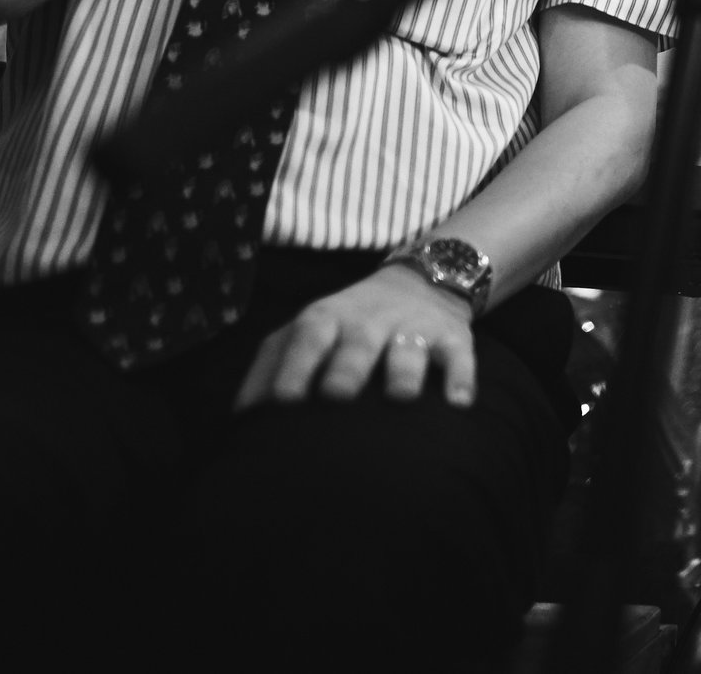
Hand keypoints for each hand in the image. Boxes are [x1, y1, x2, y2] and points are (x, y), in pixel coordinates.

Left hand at [235, 265, 476, 410]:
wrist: (422, 281)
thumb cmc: (346, 324)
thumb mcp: (305, 331)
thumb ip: (270, 368)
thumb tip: (239, 419)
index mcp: (328, 319)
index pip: (308, 335)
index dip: (295, 366)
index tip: (281, 401)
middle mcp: (371, 321)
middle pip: (358, 341)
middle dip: (348, 367)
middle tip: (337, 395)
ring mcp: (413, 329)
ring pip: (410, 349)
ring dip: (404, 372)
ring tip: (400, 398)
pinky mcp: (452, 338)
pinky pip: (460, 357)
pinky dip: (460, 380)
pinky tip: (457, 404)